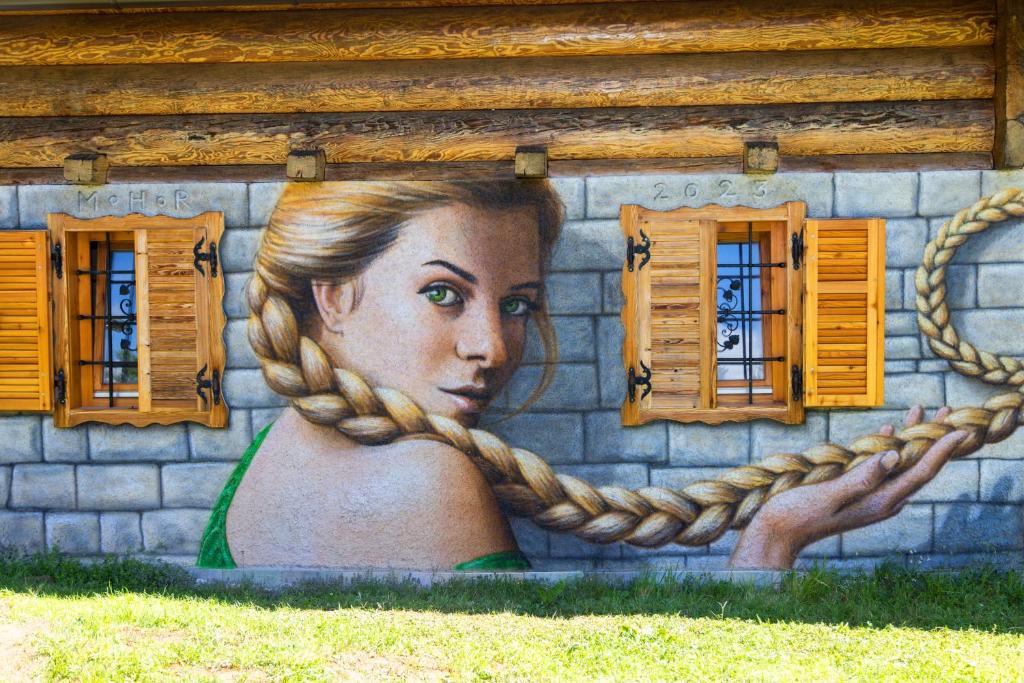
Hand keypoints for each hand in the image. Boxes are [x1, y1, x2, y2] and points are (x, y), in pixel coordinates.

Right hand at [729, 406, 966, 569]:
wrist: (775, 534)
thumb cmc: (796, 515)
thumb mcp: (829, 495)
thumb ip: (861, 477)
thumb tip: (894, 455)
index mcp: (880, 501)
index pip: (921, 471)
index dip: (942, 449)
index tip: (962, 429)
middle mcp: (881, 500)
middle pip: (917, 466)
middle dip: (935, 439)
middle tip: (952, 413)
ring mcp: (869, 496)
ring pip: (900, 463)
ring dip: (912, 438)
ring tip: (924, 413)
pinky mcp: (855, 492)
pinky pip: (880, 465)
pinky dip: (889, 445)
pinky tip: (889, 430)